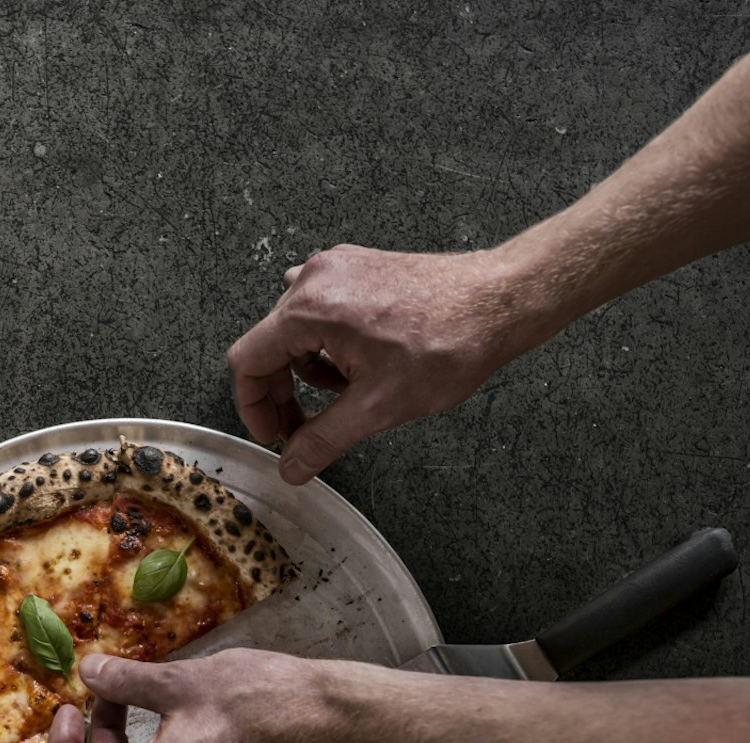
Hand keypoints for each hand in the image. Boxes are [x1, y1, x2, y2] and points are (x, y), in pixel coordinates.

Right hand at [227, 244, 535, 484]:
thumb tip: (290, 468)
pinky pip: (322, 311)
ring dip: (311, 370)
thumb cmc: (447, 343)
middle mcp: (315, 279)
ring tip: (350, 392)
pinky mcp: (359, 267)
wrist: (501, 300)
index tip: (275, 435)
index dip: (254, 407)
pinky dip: (329, 344)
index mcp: (309, 309)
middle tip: (305, 429)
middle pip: (270, 345)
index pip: (248, 361)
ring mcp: (337, 268)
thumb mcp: (378, 407)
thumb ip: (323, 440)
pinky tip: (360, 363)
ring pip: (296, 331)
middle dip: (284, 393)